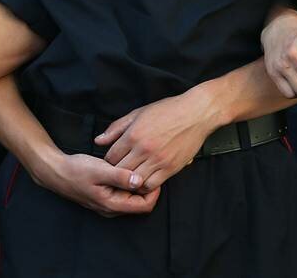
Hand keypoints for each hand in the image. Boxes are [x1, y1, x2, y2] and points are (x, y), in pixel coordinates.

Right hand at [34, 150, 159, 217]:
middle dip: (149, 188)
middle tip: (149, 168)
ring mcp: (109, 203)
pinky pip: (125, 194)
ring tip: (140, 167)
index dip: (154, 191)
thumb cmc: (76, 170)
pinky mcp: (106, 196)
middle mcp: (112, 208)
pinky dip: (130, 183)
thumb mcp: (100, 170)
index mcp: (111, 204)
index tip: (154, 173)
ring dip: (139, 185)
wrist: (56, 171)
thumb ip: (120, 177)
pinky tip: (128, 169)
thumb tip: (140, 182)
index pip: (145, 206)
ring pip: (134, 198)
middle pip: (141, 203)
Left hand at [96, 89, 219, 191]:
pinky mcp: (171, 167)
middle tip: (118, 173)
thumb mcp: (139, 113)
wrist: (197, 112)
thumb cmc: (169, 110)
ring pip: (134, 181)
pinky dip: (145, 185)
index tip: (112, 162)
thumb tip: (99, 141)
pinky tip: (145, 179)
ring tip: (130, 178)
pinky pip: (151, 184)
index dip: (108, 162)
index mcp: (133, 134)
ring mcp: (158, 159)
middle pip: (119, 171)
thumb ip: (116, 128)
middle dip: (116, 174)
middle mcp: (143, 149)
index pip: (110, 157)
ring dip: (130, 182)